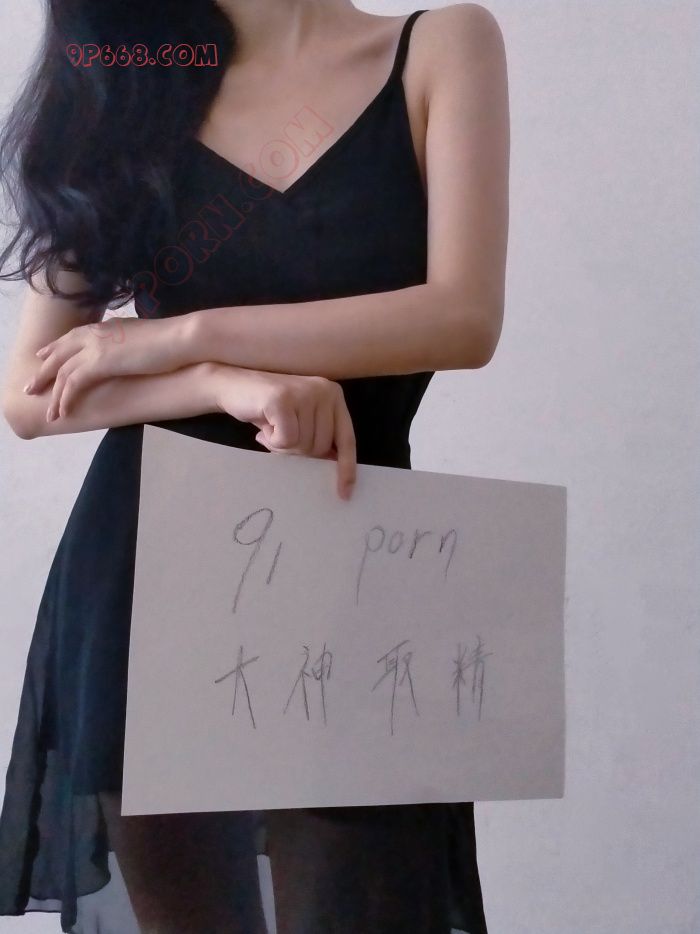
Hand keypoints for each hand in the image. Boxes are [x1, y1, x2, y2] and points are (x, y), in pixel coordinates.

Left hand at [25, 316, 187, 420]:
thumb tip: (129, 348)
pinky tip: (63, 412)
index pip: (73, 337)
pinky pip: (73, 383)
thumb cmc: (172, 340)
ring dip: (53, 394)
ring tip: (48, 412)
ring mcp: (95, 347)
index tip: (43, 356)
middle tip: (31, 387)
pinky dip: (65, 399)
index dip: (56, 348)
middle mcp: (95, 334)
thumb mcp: (144, 337)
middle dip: (43, 371)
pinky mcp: (100, 362)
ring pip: (62, 372)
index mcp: (105, 326)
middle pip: (60, 353)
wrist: (180, 338)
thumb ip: (129, 341)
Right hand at [210, 365, 356, 499]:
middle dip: (298, 451)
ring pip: (303, 445)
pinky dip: (272, 441)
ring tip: (272, 427)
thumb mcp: (301, 421)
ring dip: (282, 445)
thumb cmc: (269, 409)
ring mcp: (304, 393)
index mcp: (334, 396)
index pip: (347, 439)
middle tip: (280, 435)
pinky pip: (286, 440)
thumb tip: (333, 464)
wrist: (232, 386)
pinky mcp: (283, 400)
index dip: (346, 468)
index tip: (345, 494)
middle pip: (321, 447)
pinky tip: (265, 426)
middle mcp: (324, 391)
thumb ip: (319, 437)